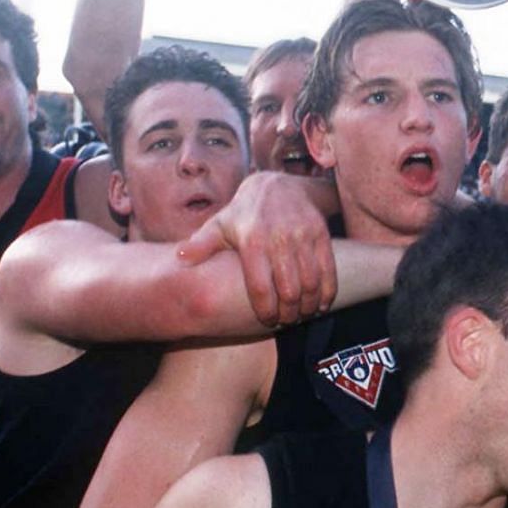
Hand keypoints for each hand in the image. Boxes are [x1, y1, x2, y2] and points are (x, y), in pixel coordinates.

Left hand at [177, 172, 336, 325]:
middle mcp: (279, 238)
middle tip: (286, 322)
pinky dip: (327, 292)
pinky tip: (321, 304)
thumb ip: (200, 244)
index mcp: (252, 241)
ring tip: (302, 315)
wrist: (276, 185)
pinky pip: (328, 270)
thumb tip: (178, 257)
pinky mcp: (320, 233)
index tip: (268, 322)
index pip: (261, 288)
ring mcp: (302, 236)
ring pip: (311, 283)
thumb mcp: (218, 224)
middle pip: (289, 290)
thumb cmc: (243, 213)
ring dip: (309, 306)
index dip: (266, 311)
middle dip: (289, 314)